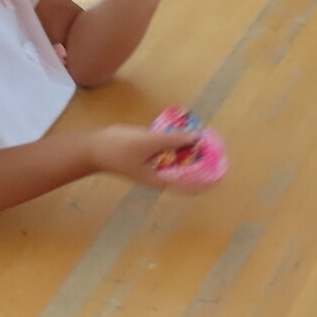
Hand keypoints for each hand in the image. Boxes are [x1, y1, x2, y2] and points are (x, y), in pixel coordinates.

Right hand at [89, 125, 220, 191]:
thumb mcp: (151, 142)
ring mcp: (155, 163)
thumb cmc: (121, 149)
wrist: (95, 146)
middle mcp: (161, 174)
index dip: (207, 179)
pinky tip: (188, 131)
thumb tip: (198, 137)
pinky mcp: (149, 151)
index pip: (190, 185)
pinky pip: (169, 147)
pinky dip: (178, 141)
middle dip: (201, 159)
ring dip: (190, 148)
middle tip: (216, 146)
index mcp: (162, 180)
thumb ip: (175, 140)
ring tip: (207, 137)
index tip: (221, 170)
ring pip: (178, 157)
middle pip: (186, 169)